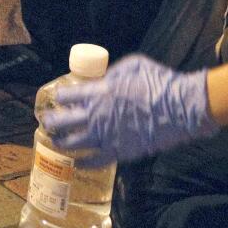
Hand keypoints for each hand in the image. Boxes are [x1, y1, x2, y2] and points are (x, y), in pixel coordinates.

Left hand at [43, 53, 218, 165]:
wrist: (180, 109)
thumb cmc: (159, 83)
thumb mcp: (134, 65)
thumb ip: (114, 72)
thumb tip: (105, 78)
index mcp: (98, 92)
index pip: (67, 96)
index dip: (59, 97)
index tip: (56, 99)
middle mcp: (96, 115)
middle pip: (63, 122)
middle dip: (51, 122)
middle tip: (47, 123)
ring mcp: (106, 136)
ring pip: (74, 144)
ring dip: (62, 143)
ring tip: (57, 143)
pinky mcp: (119, 152)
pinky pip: (95, 160)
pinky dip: (84, 162)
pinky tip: (78, 162)